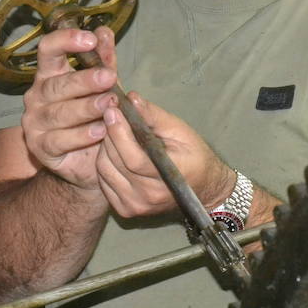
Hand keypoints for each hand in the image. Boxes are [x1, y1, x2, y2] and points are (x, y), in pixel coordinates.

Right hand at [20, 26, 119, 190]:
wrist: (91, 159)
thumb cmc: (93, 115)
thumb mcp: (103, 85)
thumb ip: (103, 60)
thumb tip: (105, 31)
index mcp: (49, 74)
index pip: (48, 50)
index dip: (66, 41)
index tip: (90, 39)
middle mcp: (37, 95)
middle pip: (56, 84)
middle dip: (84, 80)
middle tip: (109, 77)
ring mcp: (35, 122)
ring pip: (58, 112)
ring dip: (86, 107)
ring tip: (109, 104)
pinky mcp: (39, 147)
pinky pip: (59, 139)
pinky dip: (81, 135)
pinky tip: (100, 131)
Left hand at [96, 91, 235, 217]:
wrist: (203, 188)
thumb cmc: (194, 156)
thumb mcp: (181, 131)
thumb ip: (154, 116)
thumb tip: (131, 98)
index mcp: (169, 177)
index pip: (134, 158)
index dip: (119, 133)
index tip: (112, 110)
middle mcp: (149, 196)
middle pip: (115, 162)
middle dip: (109, 134)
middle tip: (112, 114)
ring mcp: (136, 206)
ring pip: (104, 170)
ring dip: (104, 147)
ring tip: (115, 132)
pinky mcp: (126, 210)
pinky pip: (104, 181)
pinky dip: (105, 162)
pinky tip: (115, 151)